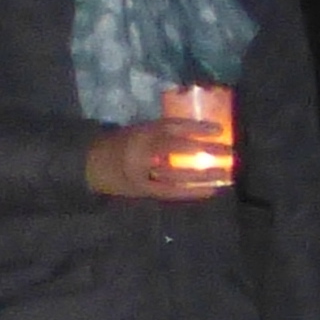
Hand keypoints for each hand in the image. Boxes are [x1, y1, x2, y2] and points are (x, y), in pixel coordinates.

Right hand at [86, 119, 233, 202]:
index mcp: (140, 133)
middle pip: (178, 149)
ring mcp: (141, 173)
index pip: (172, 127)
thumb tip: (197, 132)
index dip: (197, 127)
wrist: (89, 166)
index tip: (220, 130)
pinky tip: (211, 191)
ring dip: (205, 175)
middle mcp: (141, 152)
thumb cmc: (119, 144)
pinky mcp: (142, 190)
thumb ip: (163, 131)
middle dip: (206, 151)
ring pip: (178, 174)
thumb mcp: (138, 130)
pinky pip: (170, 192)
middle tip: (231, 153)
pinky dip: (192, 192)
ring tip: (226, 174)